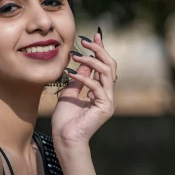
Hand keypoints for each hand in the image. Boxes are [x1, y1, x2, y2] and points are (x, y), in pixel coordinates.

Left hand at [51, 30, 115, 149]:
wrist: (64, 139)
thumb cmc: (65, 120)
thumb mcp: (70, 92)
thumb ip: (79, 78)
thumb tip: (82, 61)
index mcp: (101, 91)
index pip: (104, 66)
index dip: (100, 50)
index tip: (94, 35)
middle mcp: (107, 95)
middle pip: (110, 66)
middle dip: (99, 50)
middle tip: (85, 41)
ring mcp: (108, 101)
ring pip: (107, 72)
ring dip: (91, 60)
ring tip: (76, 55)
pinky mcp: (104, 107)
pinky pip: (96, 86)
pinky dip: (84, 77)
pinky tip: (71, 73)